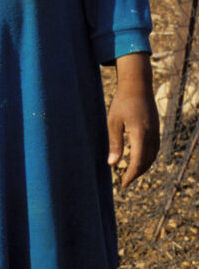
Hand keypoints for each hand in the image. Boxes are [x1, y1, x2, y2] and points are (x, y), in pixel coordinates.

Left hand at [107, 52, 159, 188]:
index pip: (138, 162)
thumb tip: (112, 164)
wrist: (138, 84)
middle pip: (147, 162)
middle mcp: (151, 135)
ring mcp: (156, 132)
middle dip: (137, 174)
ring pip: (153, 156)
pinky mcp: (157, 129)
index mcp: (140, 134)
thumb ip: (115, 143)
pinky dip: (148, 158)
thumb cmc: (122, 101)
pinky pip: (155, 149)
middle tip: (125, 181)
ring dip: (143, 167)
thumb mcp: (113, 121)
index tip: (123, 184)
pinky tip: (140, 159)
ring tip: (131, 173)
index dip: (131, 175)